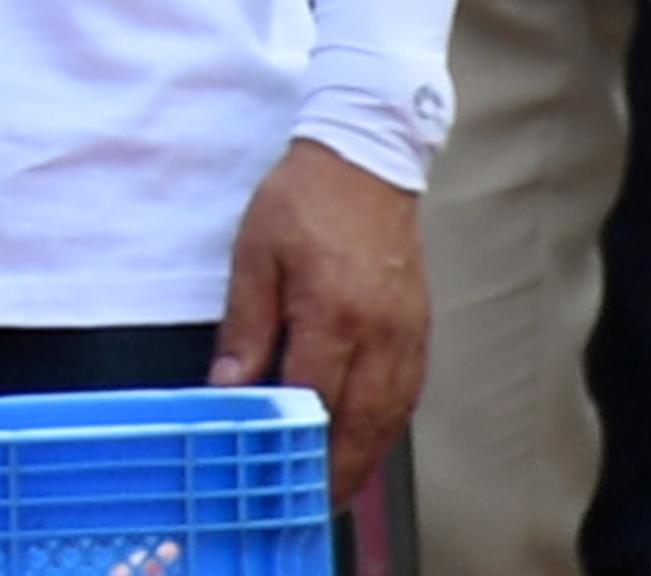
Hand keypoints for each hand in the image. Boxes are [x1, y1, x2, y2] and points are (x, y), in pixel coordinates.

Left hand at [209, 140, 425, 502]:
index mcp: (333, 310)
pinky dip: (388, 422)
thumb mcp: (255, 255)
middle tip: (312, 498)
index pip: (314, 397)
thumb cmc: (305, 197)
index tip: (276, 470)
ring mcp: (405, 327)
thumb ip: (246, 327)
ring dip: (365, 453)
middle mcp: (378, 328)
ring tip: (339, 480)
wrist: (367, 152)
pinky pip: (409, 388)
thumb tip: (231, 387)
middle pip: (362, 420)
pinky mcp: (418, 322)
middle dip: (337, 468)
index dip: (295, 441)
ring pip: (391, 412)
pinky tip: (370, 434)